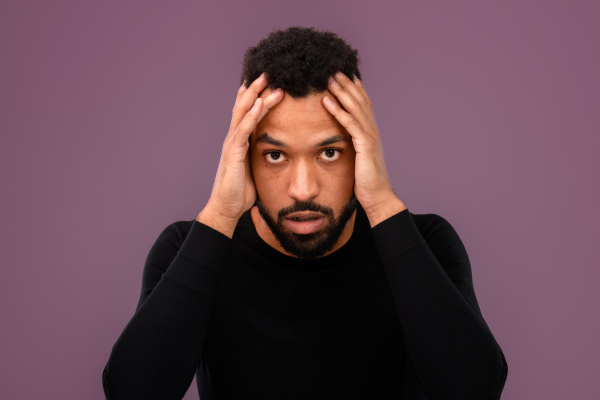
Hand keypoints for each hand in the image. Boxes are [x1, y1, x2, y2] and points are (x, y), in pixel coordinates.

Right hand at [197, 73, 283, 236]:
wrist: (226, 208)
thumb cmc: (242, 191)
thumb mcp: (255, 168)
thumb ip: (262, 156)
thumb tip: (278, 152)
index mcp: (239, 140)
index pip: (247, 112)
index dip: (255, 95)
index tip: (267, 81)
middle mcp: (233, 138)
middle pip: (243, 106)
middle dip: (255, 88)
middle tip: (268, 71)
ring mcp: (231, 144)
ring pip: (243, 113)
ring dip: (255, 96)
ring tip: (268, 80)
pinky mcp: (233, 153)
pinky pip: (243, 130)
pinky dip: (252, 115)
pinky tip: (260, 104)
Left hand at [323, 72, 406, 226]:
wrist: (378, 198)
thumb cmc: (366, 182)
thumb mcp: (358, 159)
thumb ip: (352, 146)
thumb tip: (342, 140)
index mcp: (370, 133)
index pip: (363, 104)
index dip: (354, 88)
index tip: (343, 74)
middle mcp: (372, 131)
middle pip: (359, 100)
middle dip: (347, 83)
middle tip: (333, 68)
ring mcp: (370, 137)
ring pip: (355, 108)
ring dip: (341, 91)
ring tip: (329, 77)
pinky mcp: (365, 146)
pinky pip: (350, 124)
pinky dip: (338, 111)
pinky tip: (327, 100)